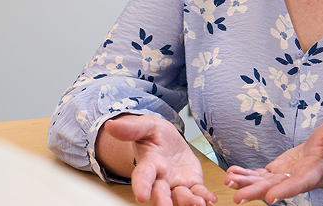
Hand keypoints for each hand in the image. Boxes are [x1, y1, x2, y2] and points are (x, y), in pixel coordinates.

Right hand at [101, 115, 216, 205]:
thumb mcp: (146, 126)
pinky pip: (198, 193)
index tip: (141, 196)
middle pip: (160, 193)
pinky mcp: (191, 184)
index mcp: (149, 163)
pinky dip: (205, 197)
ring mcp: (176, 184)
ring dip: (188, 202)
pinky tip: (211, 200)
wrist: (169, 142)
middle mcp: (160, 178)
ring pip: (180, 197)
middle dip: (163, 201)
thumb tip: (111, 125)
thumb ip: (132, 128)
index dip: (141, 186)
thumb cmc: (155, 135)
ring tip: (199, 203)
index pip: (143, 176)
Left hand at [224, 119, 322, 203]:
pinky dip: (245, 174)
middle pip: (274, 188)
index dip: (284, 191)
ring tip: (228, 182)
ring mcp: (283, 177)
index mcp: (311, 173)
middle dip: (255, 192)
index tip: (270, 198)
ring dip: (245, 183)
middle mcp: (295, 179)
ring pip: (262, 183)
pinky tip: (231, 173)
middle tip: (238, 197)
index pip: (298, 184)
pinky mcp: (276, 172)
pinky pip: (258, 175)